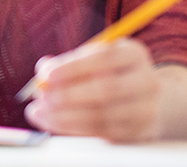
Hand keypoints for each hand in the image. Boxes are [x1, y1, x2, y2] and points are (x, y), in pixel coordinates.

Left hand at [23, 39, 161, 141]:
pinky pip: (102, 133)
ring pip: (102, 115)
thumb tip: (42, 70)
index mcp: (134, 54)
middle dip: (68, 94)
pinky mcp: (139, 132)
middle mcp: (146, 81)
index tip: (46, 75)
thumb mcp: (92, 61)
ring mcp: (146, 109)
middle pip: (106, 89)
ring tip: (40, 112)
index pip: (104, 58)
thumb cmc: (109, 75)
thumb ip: (67, 63)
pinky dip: (73, 128)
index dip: (73, 67)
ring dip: (65, 115)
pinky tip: (52, 122)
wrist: (146, 101)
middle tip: (42, 97)